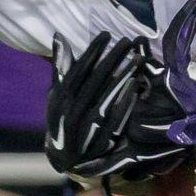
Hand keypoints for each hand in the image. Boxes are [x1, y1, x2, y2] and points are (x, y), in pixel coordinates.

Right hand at [44, 32, 140, 178]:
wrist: (67, 161)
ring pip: (105, 98)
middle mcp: (70, 113)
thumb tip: (59, 37)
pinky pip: (114, 120)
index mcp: (59, 100)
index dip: (91, 53)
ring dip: (121, 78)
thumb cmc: (64, 122)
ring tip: (136, 59)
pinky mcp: (100, 142)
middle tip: (126, 41)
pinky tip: (135, 86)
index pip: (76, 72)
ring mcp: (85, 129)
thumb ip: (61, 69)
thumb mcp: (58, 96)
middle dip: (111, 60)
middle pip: (93, 82)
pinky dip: (124, 103)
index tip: (105, 35)